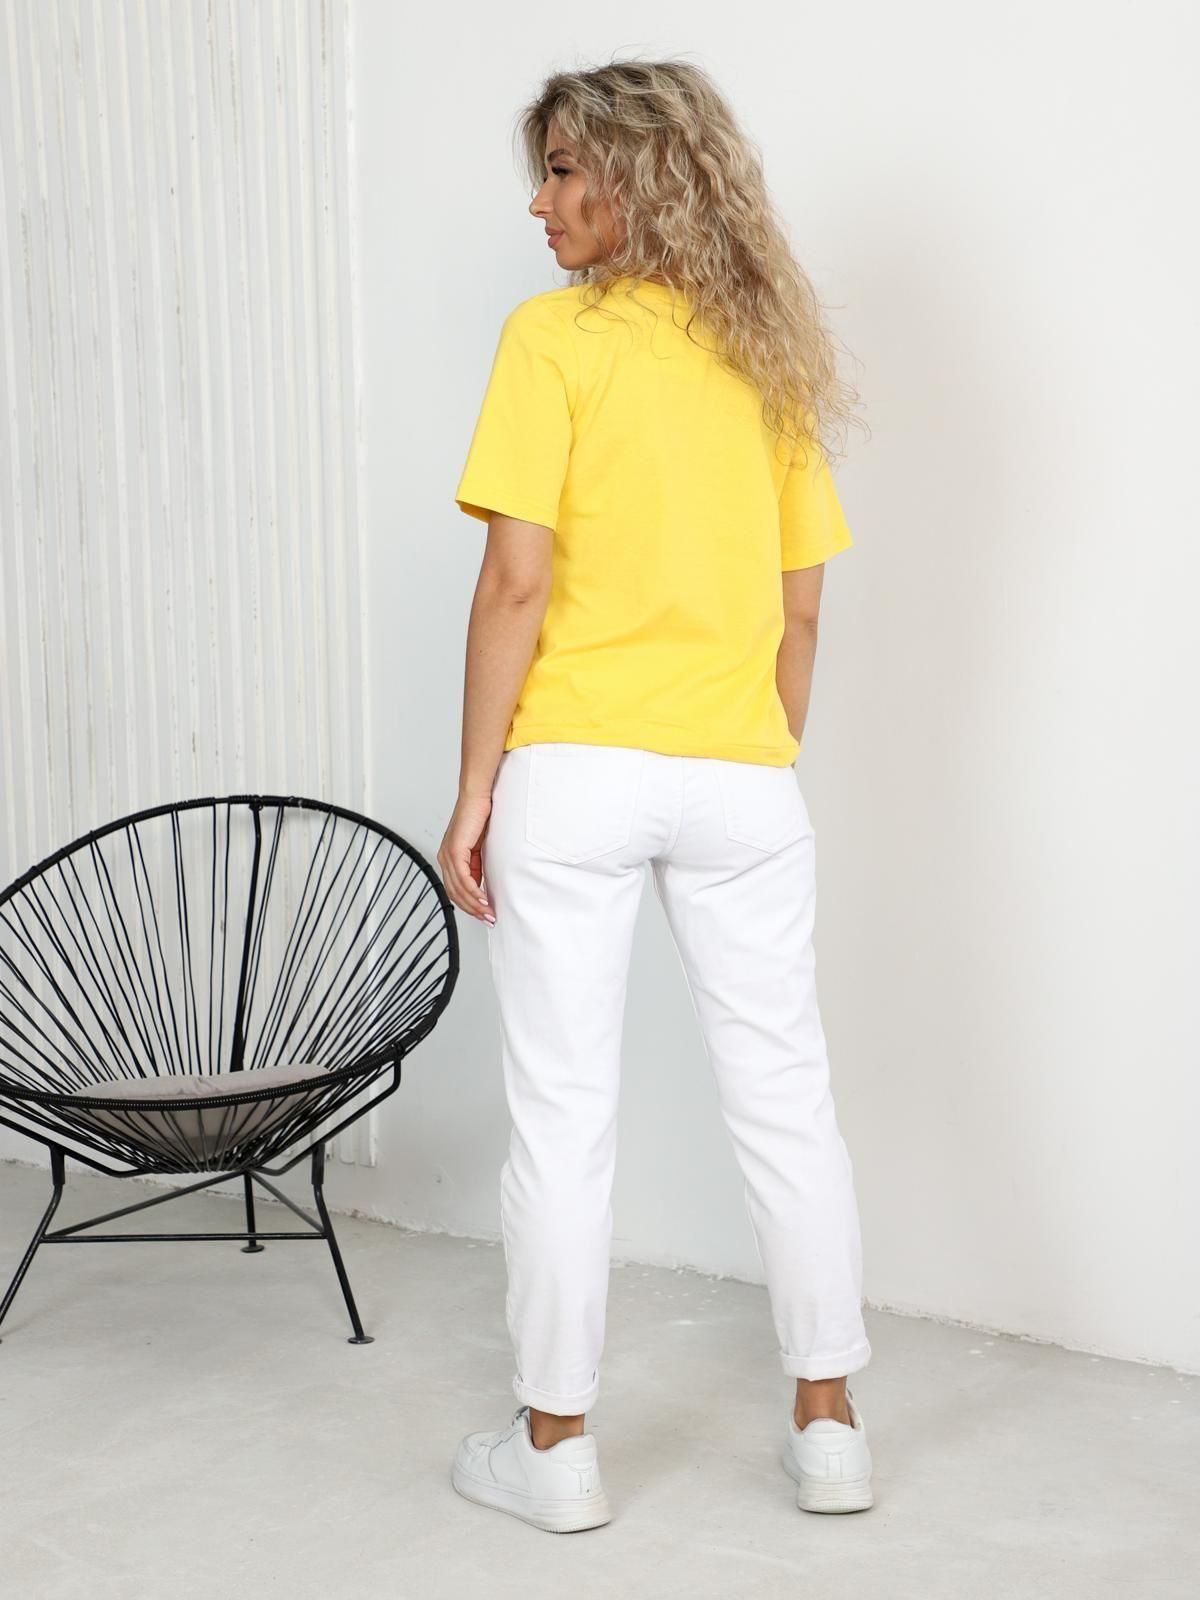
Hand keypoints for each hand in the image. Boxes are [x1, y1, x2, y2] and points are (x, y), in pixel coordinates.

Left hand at [437, 791, 495, 924]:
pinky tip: (484, 899)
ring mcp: (448, 855)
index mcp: (450, 858)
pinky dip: (474, 892)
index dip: (470, 905)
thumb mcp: (480, 847)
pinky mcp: (455, 851)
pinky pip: (463, 879)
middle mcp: (445, 858)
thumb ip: (478, 865)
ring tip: (490, 914)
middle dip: (473, 910)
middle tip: (490, 919)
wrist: (477, 796)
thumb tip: (482, 884)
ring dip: (475, 905)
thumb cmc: (480, 816)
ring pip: (459, 889)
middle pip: (455, 894)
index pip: (456, 890)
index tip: (485, 914)